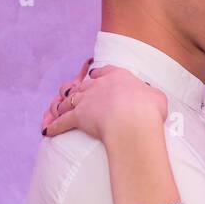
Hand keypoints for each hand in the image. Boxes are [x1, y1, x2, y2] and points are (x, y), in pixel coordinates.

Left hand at [41, 62, 167, 141]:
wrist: (133, 120)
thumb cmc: (148, 109)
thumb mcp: (157, 97)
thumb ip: (151, 95)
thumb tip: (152, 98)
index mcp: (118, 76)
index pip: (103, 72)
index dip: (99, 76)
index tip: (96, 77)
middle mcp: (98, 85)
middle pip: (83, 85)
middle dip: (78, 90)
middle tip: (76, 95)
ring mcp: (86, 100)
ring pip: (70, 101)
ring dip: (63, 106)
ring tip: (57, 110)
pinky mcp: (78, 117)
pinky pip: (62, 122)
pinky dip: (54, 126)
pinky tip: (47, 131)